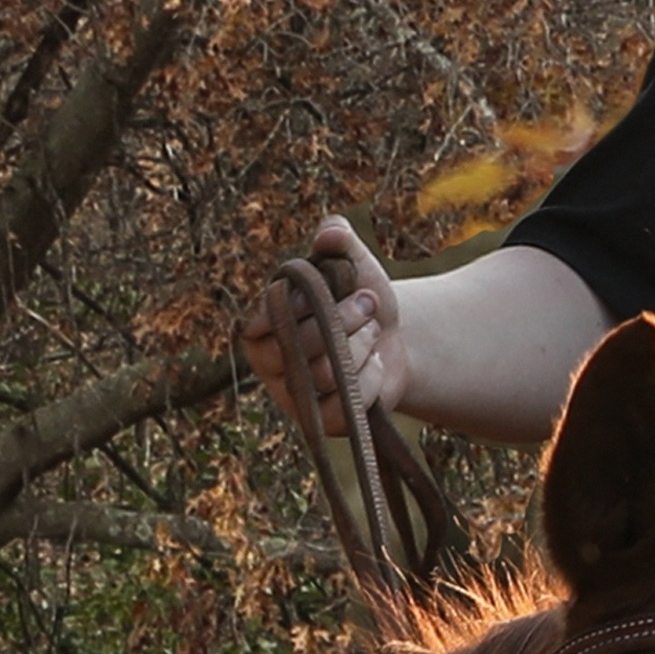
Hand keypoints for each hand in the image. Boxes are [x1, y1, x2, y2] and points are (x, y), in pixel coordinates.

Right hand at [241, 218, 406, 419]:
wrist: (395, 340)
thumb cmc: (360, 299)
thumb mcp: (353, 265)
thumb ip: (339, 242)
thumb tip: (332, 231)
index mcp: (259, 324)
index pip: (267, 316)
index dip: (306, 302)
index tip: (334, 285)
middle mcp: (268, 363)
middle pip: (299, 346)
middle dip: (345, 318)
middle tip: (367, 304)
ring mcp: (293, 396)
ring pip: (327, 373)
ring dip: (361, 345)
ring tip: (371, 333)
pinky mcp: (323, 422)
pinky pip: (346, 404)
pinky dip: (371, 378)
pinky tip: (374, 364)